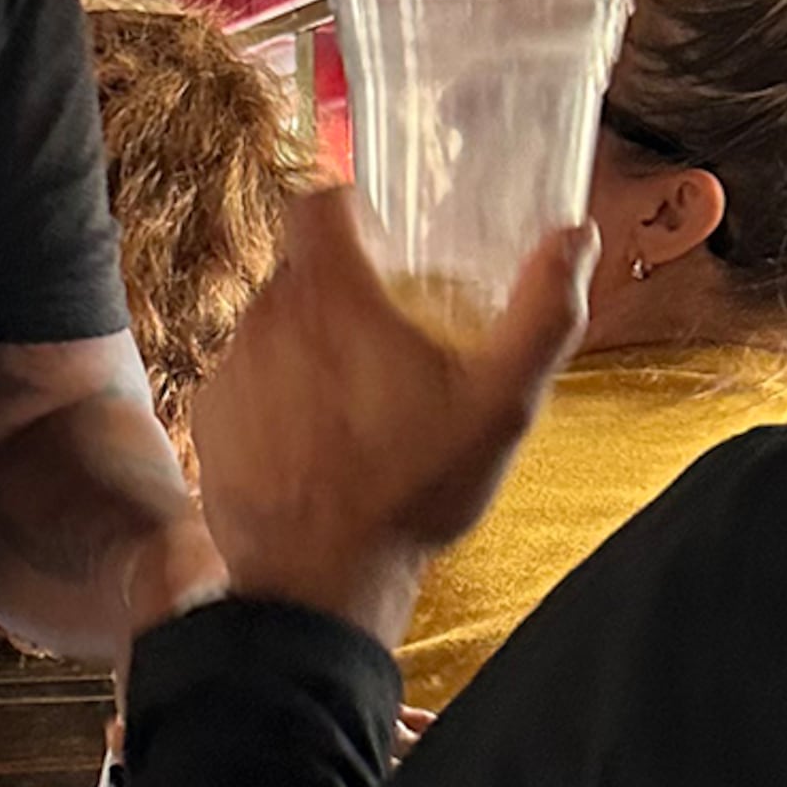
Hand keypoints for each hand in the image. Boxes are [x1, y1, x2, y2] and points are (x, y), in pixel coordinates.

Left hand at [187, 192, 595, 646]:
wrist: (321, 583)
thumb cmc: (410, 492)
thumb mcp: (501, 403)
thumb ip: (545, 313)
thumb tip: (577, 239)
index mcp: (330, 295)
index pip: (316, 202)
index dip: (348, 205)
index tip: (380, 234)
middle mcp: (264, 319)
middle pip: (299, 271)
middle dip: (340, 291)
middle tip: (388, 335)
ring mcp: (230, 371)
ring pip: (269, 328)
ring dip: (307, 346)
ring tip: (357, 399)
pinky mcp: (209, 422)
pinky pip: (245, 384)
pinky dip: (275, 399)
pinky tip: (317, 441)